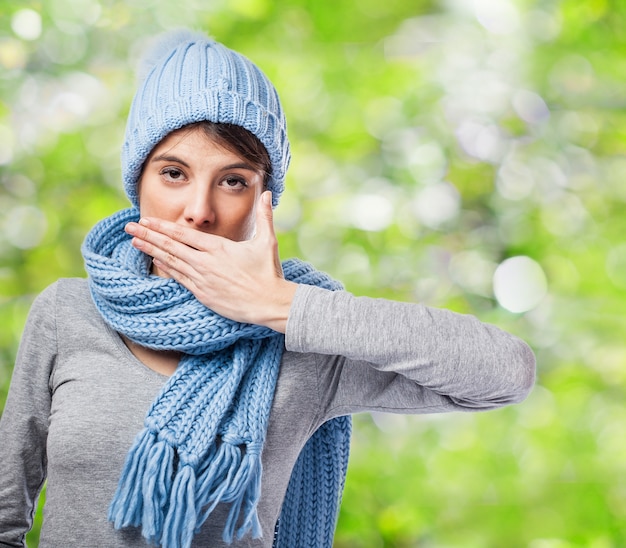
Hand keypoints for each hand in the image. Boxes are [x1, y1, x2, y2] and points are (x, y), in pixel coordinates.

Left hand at [124, 191, 296, 332]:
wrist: (268, 303)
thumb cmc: (268, 273)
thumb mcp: (267, 241)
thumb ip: (264, 216)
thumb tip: (268, 193)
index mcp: (218, 248)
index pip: (184, 234)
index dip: (162, 227)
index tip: (146, 220)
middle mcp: (206, 262)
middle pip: (171, 246)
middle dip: (148, 235)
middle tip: (129, 228)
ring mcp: (202, 279)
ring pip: (171, 262)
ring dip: (152, 251)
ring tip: (135, 242)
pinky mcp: (203, 294)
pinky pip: (179, 279)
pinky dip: (166, 269)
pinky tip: (155, 261)